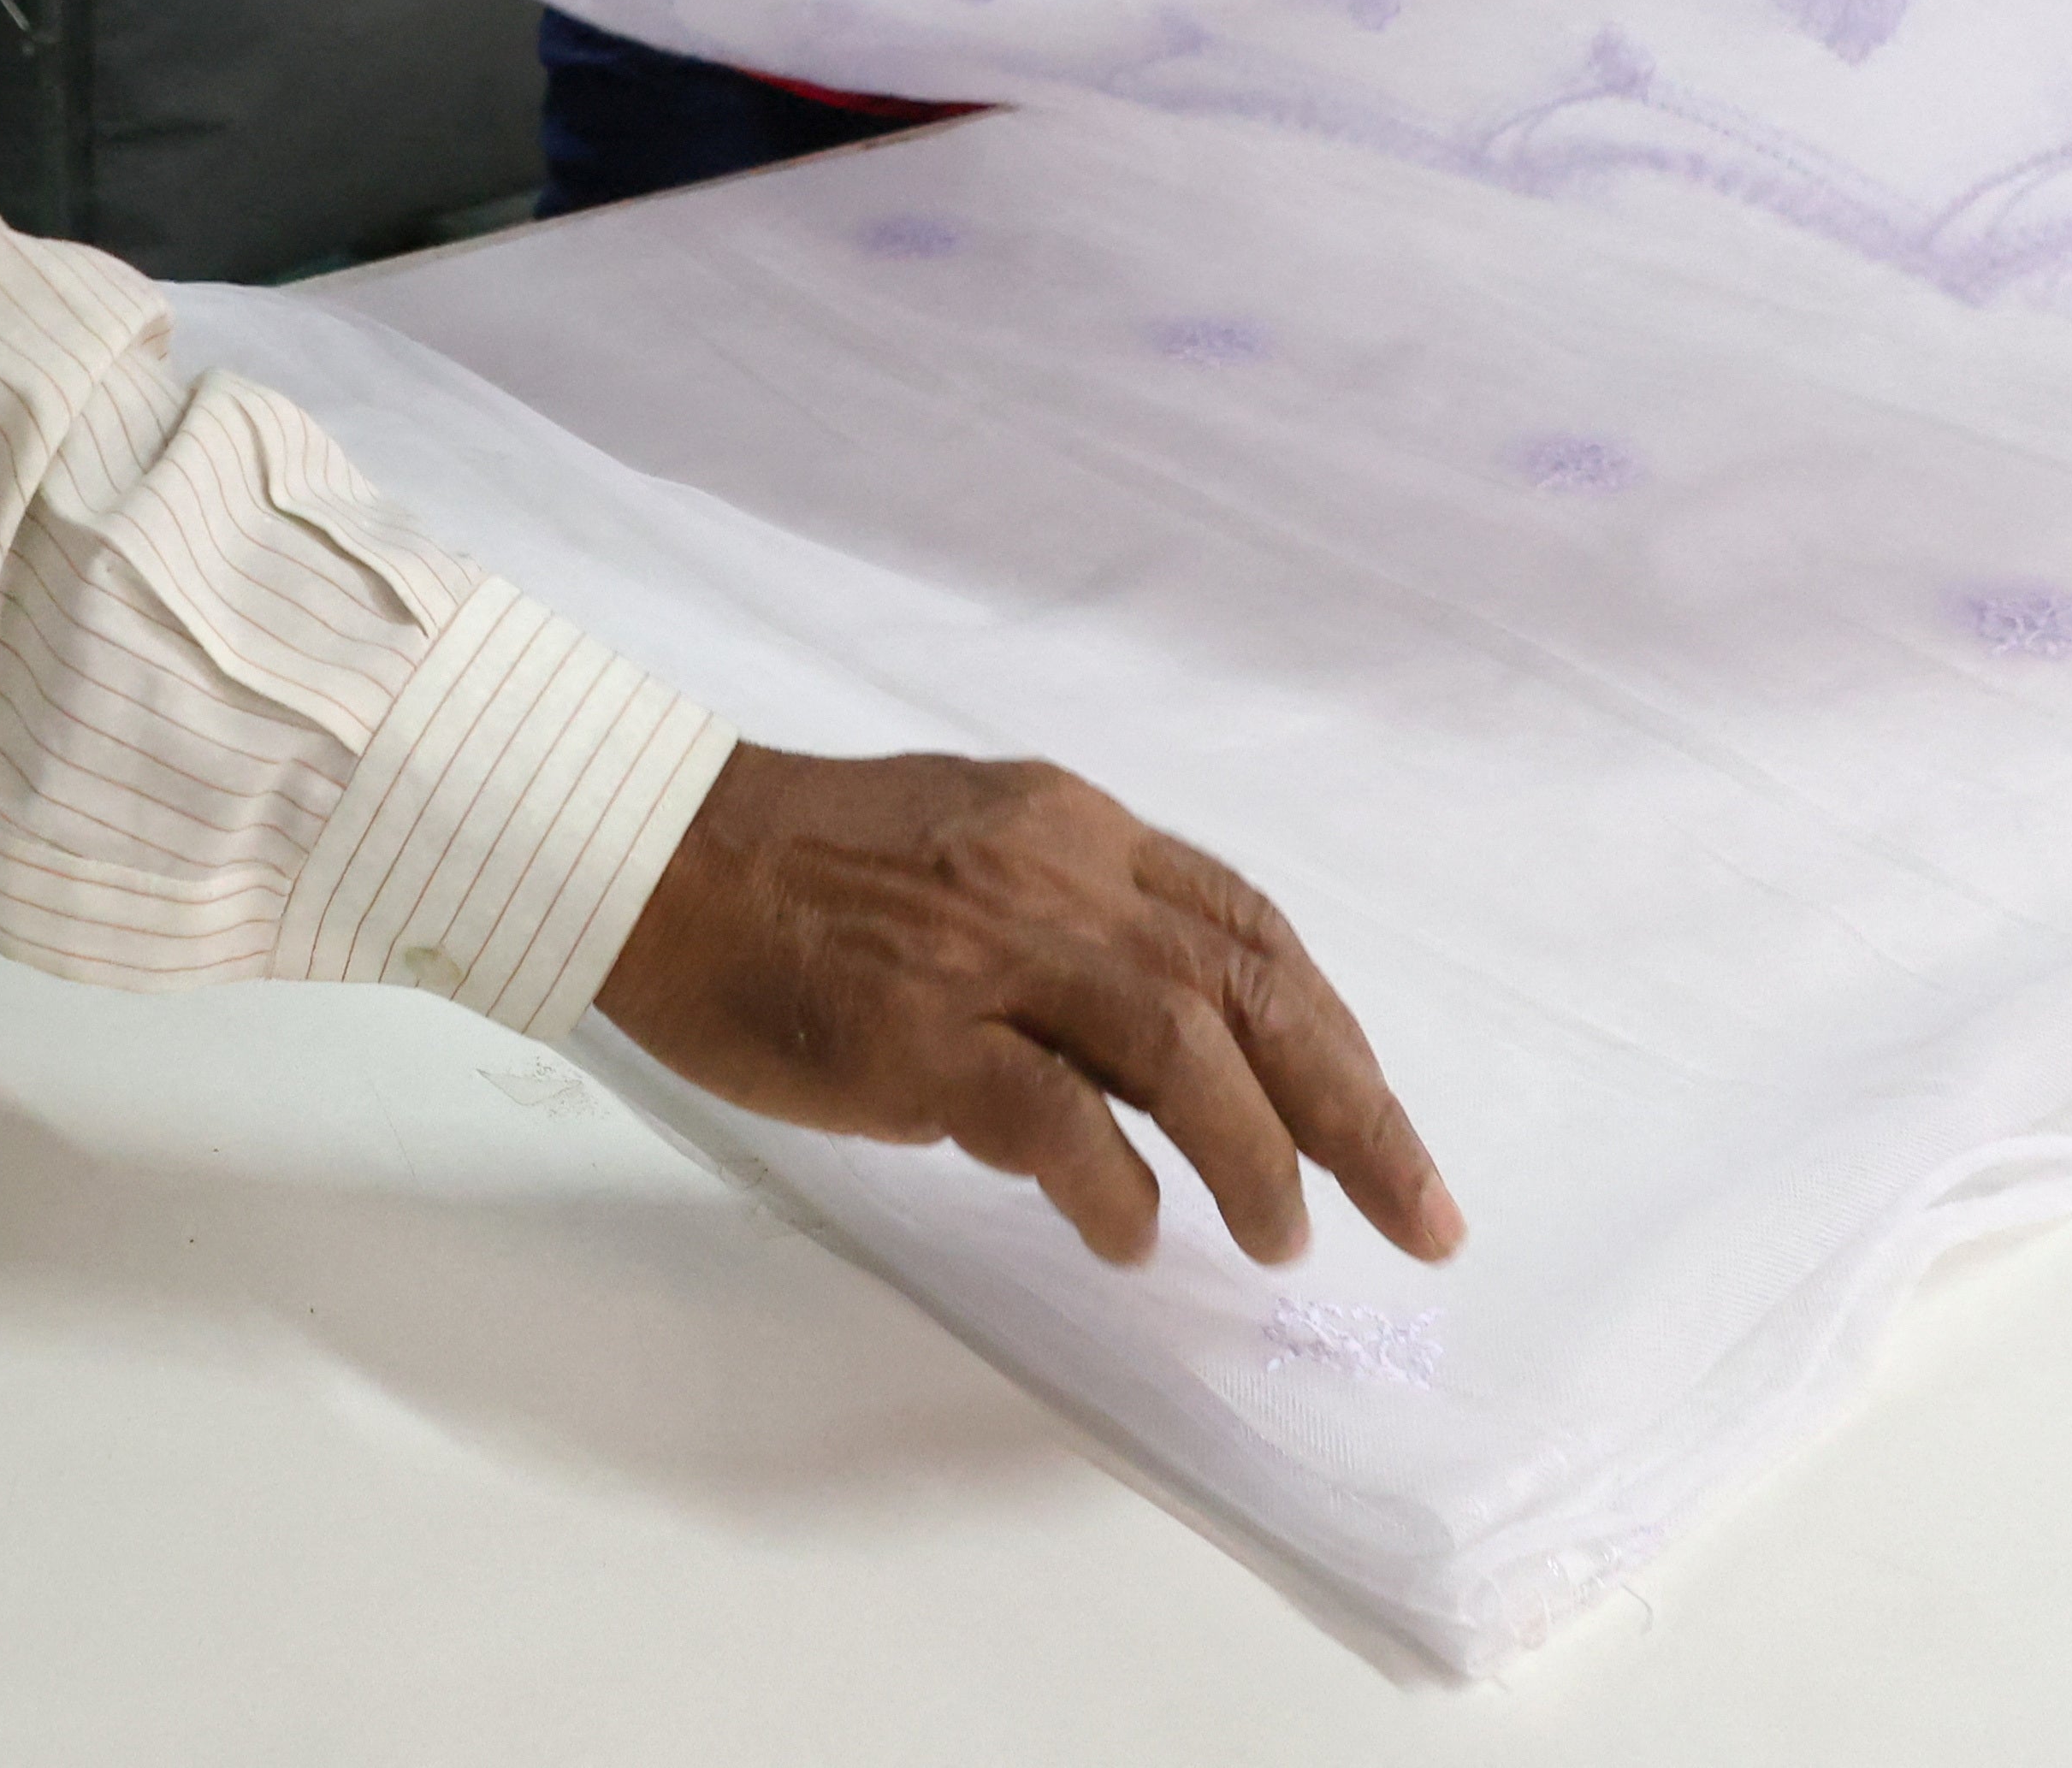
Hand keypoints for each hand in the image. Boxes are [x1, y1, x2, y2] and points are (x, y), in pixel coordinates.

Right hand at [594, 744, 1462, 1270]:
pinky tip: (1131, 1236)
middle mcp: (1054, 873)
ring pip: (1180, 1044)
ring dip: (1254, 1156)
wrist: (652, 852)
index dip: (1335, 1034)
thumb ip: (1072, 920)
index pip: (1247, 929)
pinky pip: (1052, 1114)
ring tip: (1280, 1243)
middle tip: (1419, 1216)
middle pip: (1251, 988)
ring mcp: (985, 948)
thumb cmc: (797, 867)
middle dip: (1354, 1111)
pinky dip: (1113, 1182)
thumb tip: (1166, 1046)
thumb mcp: (970, 850)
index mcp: (1073, 827)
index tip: (1385, 1127)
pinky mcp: (915, 1028)